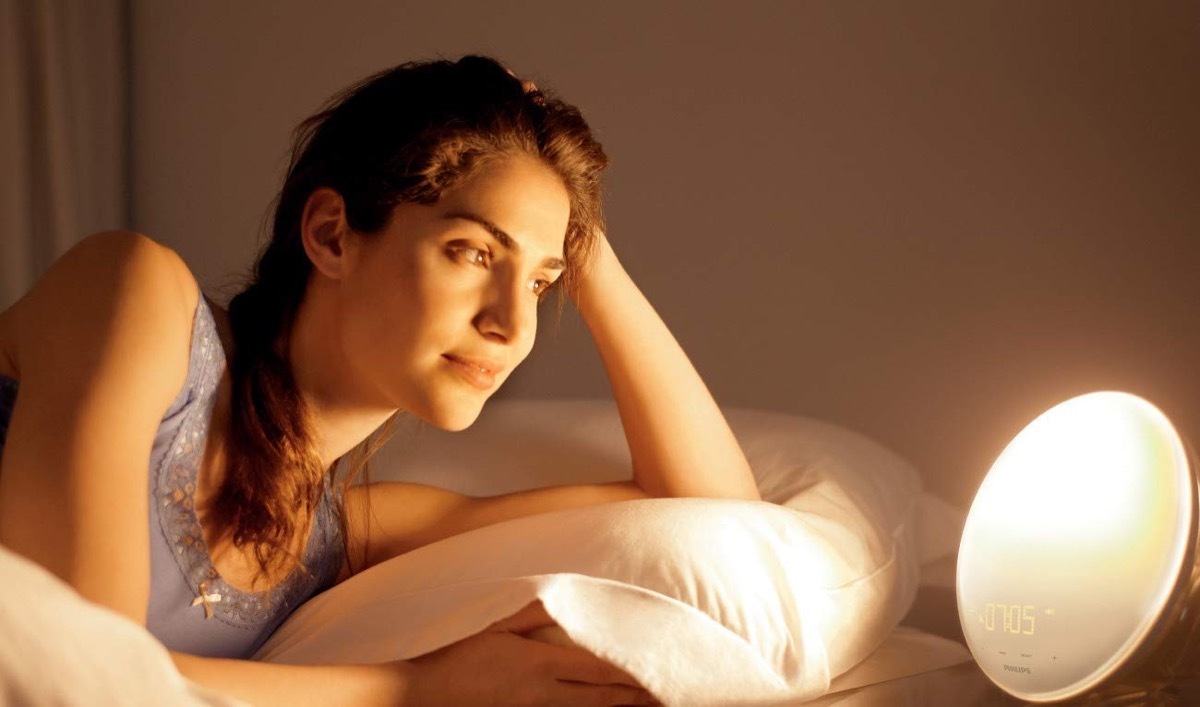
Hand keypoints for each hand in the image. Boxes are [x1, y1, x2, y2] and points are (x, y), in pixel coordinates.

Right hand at [405, 600, 658, 705]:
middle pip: (600, 699)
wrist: (421, 696)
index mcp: (538, 664)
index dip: (631, 673)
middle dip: (634, 699)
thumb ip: (532, 612)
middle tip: (667, 697)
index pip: (598, 670)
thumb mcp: (493, 624)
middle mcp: (542, 695)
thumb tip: (563, 598)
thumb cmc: (456, 654)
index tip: (658, 672)